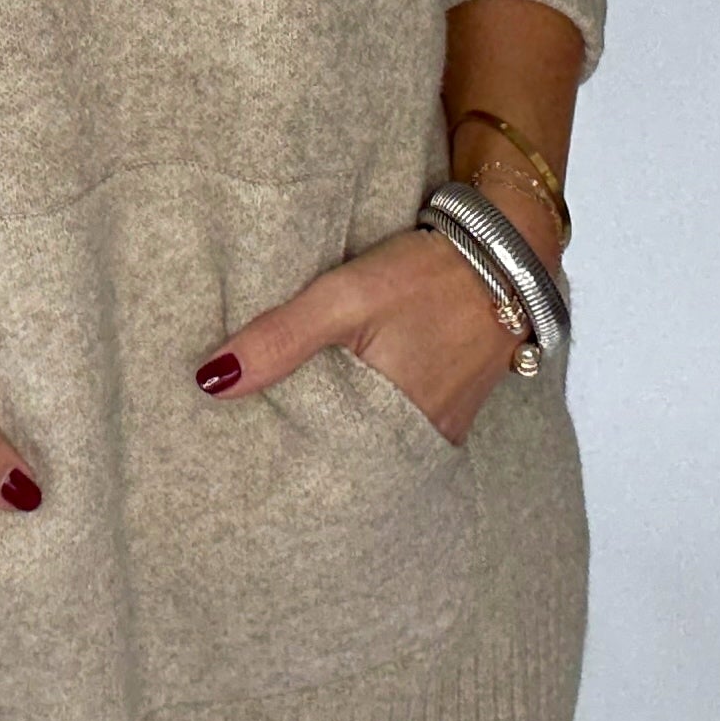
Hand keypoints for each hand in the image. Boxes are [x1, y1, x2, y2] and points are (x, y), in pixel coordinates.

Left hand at [191, 223, 522, 448]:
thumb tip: (211, 380)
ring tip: (284, 433)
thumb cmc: (429, 275)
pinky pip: (399, 430)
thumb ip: (281, 338)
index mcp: (390, 422)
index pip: (320, 469)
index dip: (280, 467)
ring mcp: (440, 428)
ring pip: (372, 446)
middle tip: (252, 454)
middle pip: (346, 462)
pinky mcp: (451, 410)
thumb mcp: (346, 296)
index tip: (239, 465)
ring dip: (336, 437)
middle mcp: (419, 438)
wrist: (508, 252)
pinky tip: (339, 407)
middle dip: (304, 457)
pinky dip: (368, 421)